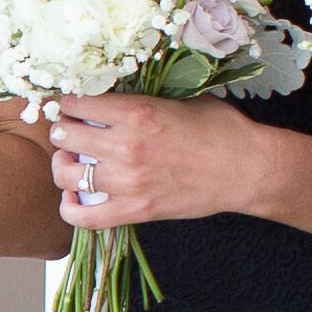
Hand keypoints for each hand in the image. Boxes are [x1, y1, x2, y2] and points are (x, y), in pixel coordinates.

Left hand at [43, 90, 260, 232]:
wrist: (249, 170)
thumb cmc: (222, 130)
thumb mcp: (182, 99)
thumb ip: (144, 99)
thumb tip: (115, 94)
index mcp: (137, 112)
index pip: (77, 102)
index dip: (68, 100)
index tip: (70, 102)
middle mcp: (126, 147)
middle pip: (64, 135)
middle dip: (63, 129)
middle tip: (70, 129)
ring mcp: (128, 182)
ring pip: (66, 174)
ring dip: (63, 164)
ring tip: (73, 160)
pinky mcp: (136, 211)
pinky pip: (83, 217)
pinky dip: (70, 208)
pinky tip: (75, 196)